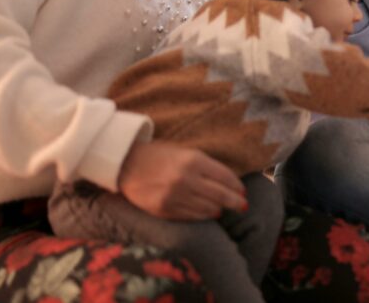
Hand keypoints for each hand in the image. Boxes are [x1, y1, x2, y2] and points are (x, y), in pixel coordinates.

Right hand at [118, 141, 246, 220]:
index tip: (243, 191)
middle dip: (236, 202)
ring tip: (224, 208)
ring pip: (208, 208)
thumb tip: (228, 182)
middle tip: (243, 205)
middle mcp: (186, 179)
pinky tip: (210, 213)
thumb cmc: (159, 155)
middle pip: (221, 195)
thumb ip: (206, 166)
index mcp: (194, 160)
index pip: (225, 177)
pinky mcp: (164, 210)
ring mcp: (175, 196)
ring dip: (220, 209)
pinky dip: (204, 215)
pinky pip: (192, 216)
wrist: (125, 164)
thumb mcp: (185, 152)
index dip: (236, 186)